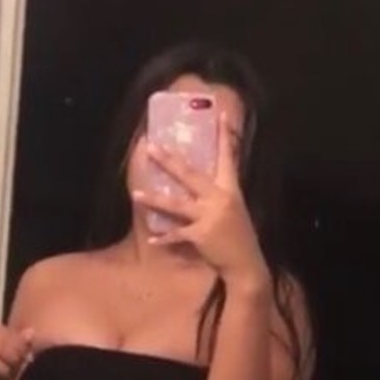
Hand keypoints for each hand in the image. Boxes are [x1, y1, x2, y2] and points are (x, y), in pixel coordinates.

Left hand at [135, 113, 267, 282]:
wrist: (245, 263)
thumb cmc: (238, 235)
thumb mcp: (234, 208)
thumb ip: (218, 194)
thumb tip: (201, 181)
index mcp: (231, 189)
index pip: (228, 157)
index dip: (224, 136)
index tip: (221, 115)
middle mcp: (220, 198)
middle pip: (190, 175)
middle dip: (168, 161)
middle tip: (151, 148)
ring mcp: (209, 216)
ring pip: (176, 205)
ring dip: (154, 200)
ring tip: (135, 195)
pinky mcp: (201, 234)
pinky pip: (177, 234)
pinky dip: (164, 237)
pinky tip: (153, 239)